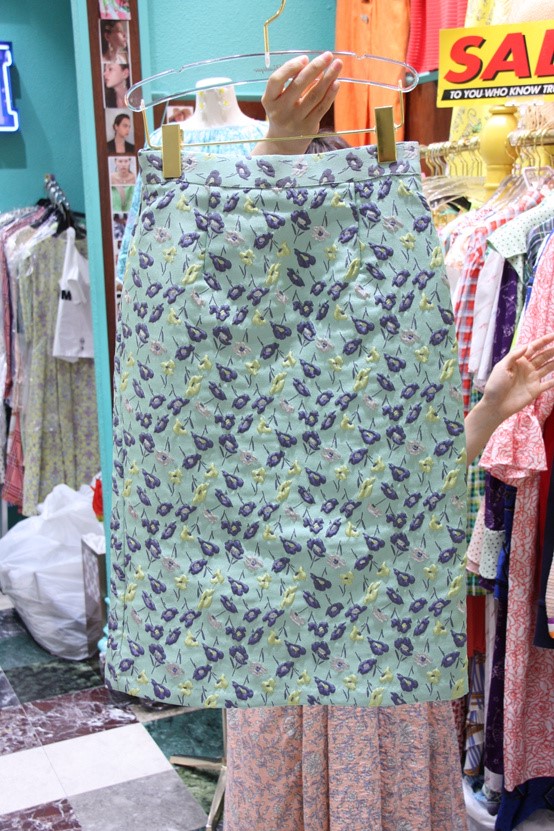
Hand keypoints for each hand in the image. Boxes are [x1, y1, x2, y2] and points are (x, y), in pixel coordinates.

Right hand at [252, 52, 341, 155]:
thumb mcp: (277, 98)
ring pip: (314, 95)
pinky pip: (322, 108)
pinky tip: (336, 82)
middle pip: (298, 85)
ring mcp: (295, 120)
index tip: (305, 58)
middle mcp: (280, 111)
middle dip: (315, 67)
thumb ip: (289, 82)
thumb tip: (314, 64)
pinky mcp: (308, 128)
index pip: (276, 80)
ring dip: (328, 78)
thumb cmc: (282, 112)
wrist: (283, 143)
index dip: (290, 67)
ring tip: (337, 64)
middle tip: (328, 55)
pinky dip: (330, 94)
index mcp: (269, 100)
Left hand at [465, 332, 553, 464]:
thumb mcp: (501, 367)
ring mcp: (532, 378)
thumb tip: (527, 345)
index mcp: (518, 361)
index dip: (544, 341)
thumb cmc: (495, 385)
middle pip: (543, 356)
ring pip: (548, 367)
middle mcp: (527, 368)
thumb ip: (514, 356)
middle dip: (553, 350)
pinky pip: (549, 383)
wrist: (495, 405)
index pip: (533, 348)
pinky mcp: (535, 389)